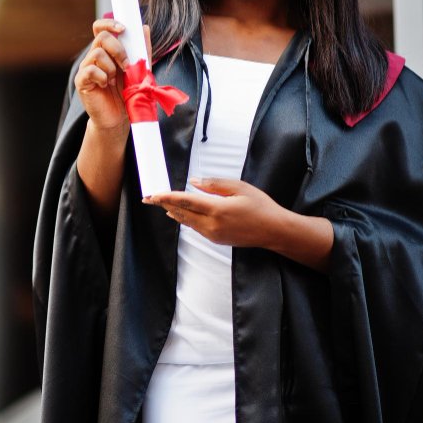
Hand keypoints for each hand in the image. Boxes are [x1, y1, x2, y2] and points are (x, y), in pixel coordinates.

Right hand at [74, 19, 151, 130]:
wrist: (119, 118)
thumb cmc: (128, 93)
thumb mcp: (139, 69)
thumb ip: (141, 50)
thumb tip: (144, 28)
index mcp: (106, 51)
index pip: (100, 27)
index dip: (109, 23)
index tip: (123, 29)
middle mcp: (94, 56)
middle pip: (101, 37)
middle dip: (118, 50)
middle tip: (126, 66)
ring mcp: (86, 68)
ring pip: (97, 53)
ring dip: (112, 67)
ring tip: (114, 80)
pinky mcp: (81, 82)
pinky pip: (90, 70)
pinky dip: (102, 77)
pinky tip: (105, 85)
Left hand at [143, 178, 288, 247]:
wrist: (274, 231)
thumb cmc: (260, 206)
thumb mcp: (239, 187)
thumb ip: (214, 184)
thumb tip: (192, 182)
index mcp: (217, 209)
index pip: (185, 201)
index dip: (166, 197)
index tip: (153, 194)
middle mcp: (212, 224)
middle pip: (181, 213)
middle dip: (163, 204)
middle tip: (148, 198)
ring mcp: (213, 234)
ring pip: (186, 221)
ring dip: (173, 212)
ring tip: (159, 204)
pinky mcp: (216, 239)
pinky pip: (195, 227)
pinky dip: (185, 219)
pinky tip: (179, 214)